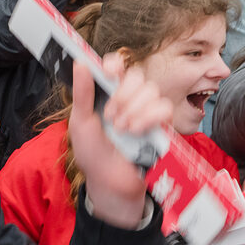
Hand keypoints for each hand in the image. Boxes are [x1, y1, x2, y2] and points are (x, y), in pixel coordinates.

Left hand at [68, 53, 174, 227]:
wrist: (109, 181)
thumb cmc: (92, 153)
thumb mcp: (80, 123)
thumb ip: (82, 93)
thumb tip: (80, 63)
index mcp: (108, 93)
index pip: (117, 66)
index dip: (115, 64)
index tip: (108, 73)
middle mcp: (129, 98)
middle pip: (137, 75)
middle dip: (123, 95)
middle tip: (110, 117)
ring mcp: (147, 110)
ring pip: (151, 90)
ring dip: (134, 110)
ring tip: (122, 130)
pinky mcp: (161, 125)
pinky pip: (164, 107)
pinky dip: (149, 117)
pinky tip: (136, 131)